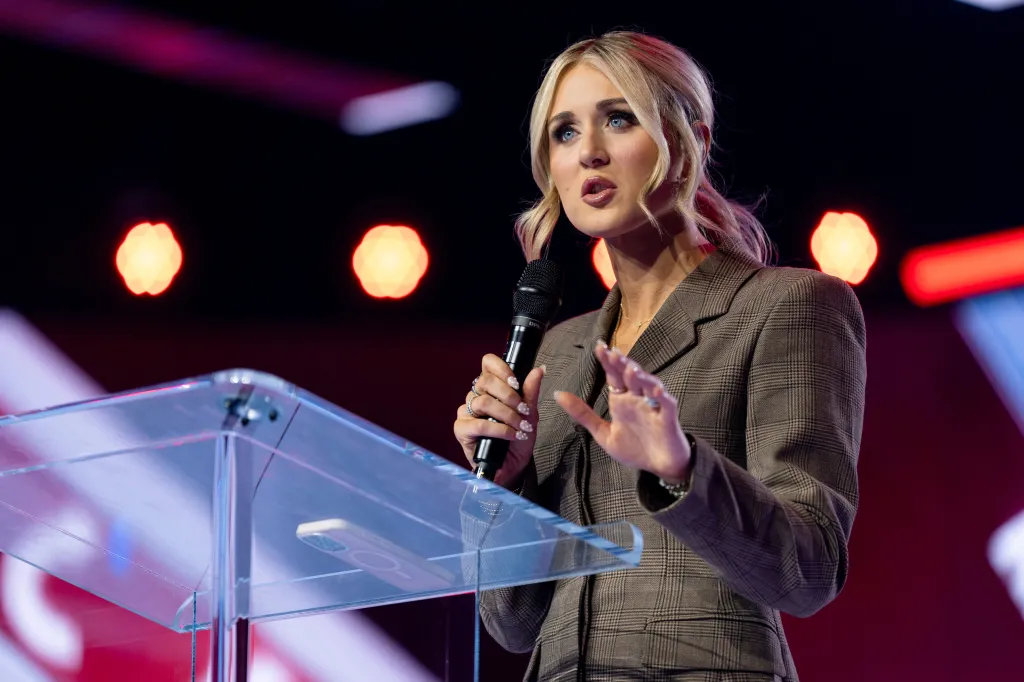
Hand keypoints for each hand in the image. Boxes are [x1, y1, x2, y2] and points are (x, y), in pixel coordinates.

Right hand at [453, 354, 544, 486]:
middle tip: (524, 411)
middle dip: (509, 396)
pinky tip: (511, 435)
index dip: (502, 369)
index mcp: (490, 387)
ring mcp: (466, 412)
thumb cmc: (518, 438)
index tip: (516, 384)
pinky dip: (499, 429)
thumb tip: (539, 369)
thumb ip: (531, 391)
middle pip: (485, 381)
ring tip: (521, 427)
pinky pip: (478, 424)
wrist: (513, 466)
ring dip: (507, 415)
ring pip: (483, 402)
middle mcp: (475, 396)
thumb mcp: (530, 413)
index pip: (488, 363)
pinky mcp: (462, 429)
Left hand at [554, 341, 691, 482]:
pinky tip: (656, 391)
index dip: (608, 361)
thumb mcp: (603, 433)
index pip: (614, 376)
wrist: (659, 467)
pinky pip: (667, 405)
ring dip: (641, 377)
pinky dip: (663, 397)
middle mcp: (638, 399)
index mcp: (622, 401)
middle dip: (623, 364)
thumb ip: (583, 413)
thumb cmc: (634, 448)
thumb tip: (557, 394)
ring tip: (630, 369)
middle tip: (612, 352)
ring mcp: (654, 407)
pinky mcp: (668, 419)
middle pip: (631, 376)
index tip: (599, 346)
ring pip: (649, 386)